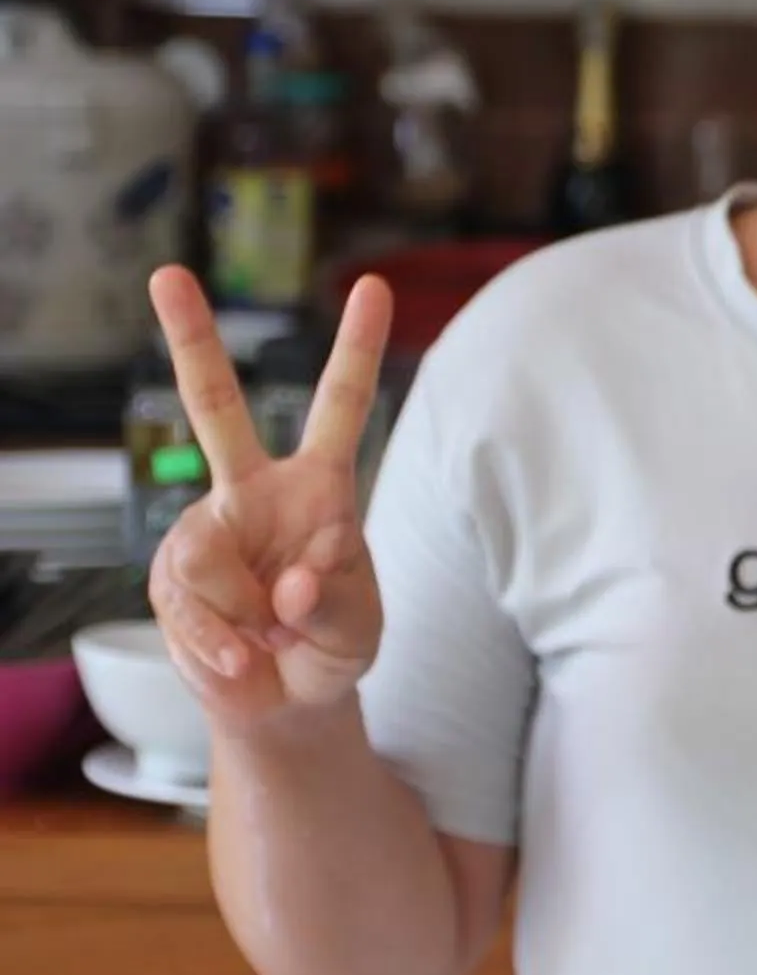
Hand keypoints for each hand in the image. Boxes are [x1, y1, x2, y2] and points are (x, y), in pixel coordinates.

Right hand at [143, 267, 393, 730]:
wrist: (283, 700)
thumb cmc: (332, 647)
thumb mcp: (358, 628)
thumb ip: (334, 599)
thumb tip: (288, 583)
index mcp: (321, 485)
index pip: (341, 406)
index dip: (357, 348)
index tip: (372, 285)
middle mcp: (255, 491)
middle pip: (216, 406)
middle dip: (190, 340)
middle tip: (166, 274)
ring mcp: (204, 529)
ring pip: (207, 556)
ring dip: (249, 618)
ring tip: (272, 643)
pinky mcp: (170, 578)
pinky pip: (192, 609)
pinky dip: (224, 648)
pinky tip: (244, 659)